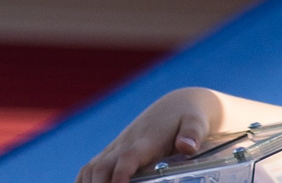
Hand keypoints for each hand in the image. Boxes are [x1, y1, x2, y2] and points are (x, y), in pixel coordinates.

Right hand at [76, 89, 227, 182]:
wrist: (177, 105)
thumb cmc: (189, 117)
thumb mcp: (196, 123)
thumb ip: (192, 133)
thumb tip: (187, 147)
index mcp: (147, 140)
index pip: (128, 157)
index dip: (121, 173)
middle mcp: (126, 144)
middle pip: (103, 166)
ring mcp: (116, 148)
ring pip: (92, 168)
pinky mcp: (112, 152)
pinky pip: (90, 167)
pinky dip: (84, 180)